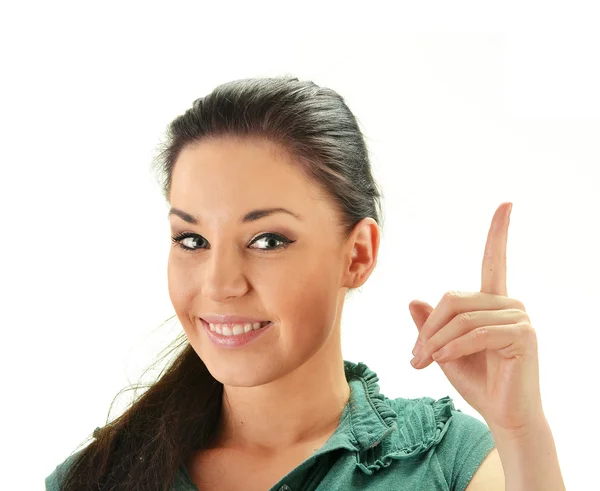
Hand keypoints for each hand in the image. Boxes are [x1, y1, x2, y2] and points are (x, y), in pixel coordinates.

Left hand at [408, 203, 543, 431]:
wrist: (503, 414)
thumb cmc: (477, 380)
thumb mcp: (443, 350)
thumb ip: (431, 325)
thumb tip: (414, 299)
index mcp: (492, 302)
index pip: (494, 260)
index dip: (498, 232)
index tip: (506, 204)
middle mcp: (508, 302)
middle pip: (453, 298)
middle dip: (428, 328)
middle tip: (415, 357)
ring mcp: (518, 316)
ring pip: (461, 317)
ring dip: (435, 341)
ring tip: (424, 363)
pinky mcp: (523, 334)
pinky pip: (475, 332)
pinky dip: (452, 347)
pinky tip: (442, 361)